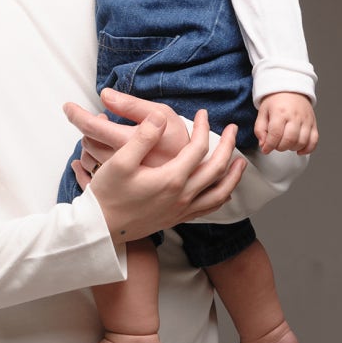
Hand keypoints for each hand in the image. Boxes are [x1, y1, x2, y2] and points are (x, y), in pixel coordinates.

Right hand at [63, 91, 245, 242]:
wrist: (100, 229)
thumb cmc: (107, 194)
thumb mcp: (120, 162)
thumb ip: (143, 137)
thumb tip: (160, 117)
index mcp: (171, 179)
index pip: (198, 148)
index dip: (203, 128)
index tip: (201, 113)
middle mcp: (182, 196)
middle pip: (216, 169)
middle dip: (228, 146)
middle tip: (232, 129)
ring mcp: (181, 210)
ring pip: (219, 193)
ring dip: (233, 176)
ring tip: (241, 163)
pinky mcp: (176, 218)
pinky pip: (207, 208)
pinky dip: (220, 197)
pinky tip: (223, 193)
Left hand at [64, 88, 190, 176]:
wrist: (193, 174)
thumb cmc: (178, 141)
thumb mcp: (162, 115)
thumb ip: (132, 105)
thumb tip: (104, 95)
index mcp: (128, 142)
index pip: (91, 127)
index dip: (76, 114)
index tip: (68, 106)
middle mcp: (120, 162)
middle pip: (89, 142)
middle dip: (90, 127)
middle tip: (102, 120)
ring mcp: (118, 178)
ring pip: (89, 159)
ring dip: (91, 144)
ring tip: (105, 135)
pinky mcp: (119, 187)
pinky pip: (91, 174)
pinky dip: (88, 162)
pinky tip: (92, 155)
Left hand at [255, 92, 317, 154]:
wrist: (290, 89)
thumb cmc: (276, 101)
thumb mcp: (262, 112)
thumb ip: (260, 130)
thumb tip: (264, 145)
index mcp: (280, 112)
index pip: (275, 134)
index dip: (269, 146)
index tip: (266, 149)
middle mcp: (295, 116)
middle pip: (289, 140)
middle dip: (280, 147)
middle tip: (275, 144)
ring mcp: (306, 120)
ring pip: (302, 142)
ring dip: (292, 148)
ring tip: (285, 144)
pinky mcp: (313, 123)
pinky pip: (314, 140)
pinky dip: (307, 149)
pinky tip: (299, 149)